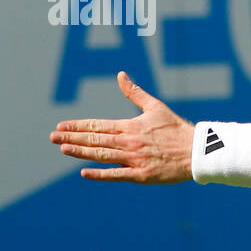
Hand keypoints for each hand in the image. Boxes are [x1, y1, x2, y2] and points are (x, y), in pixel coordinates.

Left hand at [49, 71, 194, 182]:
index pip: (98, 125)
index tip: (61, 126)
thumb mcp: (155, 107)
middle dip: (72, 137)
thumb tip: (120, 75)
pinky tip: (84, 172)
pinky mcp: (142, 175)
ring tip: (63, 149)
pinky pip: (117, 175)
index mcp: (130, 126)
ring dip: (81, 152)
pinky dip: (100, 174)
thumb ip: (135, 93)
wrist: (198, 151)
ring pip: (102, 156)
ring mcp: (135, 159)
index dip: (78, 125)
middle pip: (95, 139)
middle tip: (52, 137)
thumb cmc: (177, 129)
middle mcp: (129, 142)